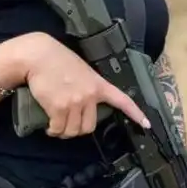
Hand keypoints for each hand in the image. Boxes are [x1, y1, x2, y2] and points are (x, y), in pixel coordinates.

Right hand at [14, 32, 151, 137]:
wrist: (39, 56)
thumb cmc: (58, 61)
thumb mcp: (83, 71)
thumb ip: (89, 87)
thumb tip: (86, 104)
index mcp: (99, 84)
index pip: (122, 100)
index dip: (135, 114)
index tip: (147, 124)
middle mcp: (90, 95)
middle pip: (90, 126)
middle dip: (78, 128)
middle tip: (69, 122)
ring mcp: (75, 102)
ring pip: (73, 131)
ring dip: (64, 131)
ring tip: (58, 124)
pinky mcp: (58, 108)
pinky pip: (58, 129)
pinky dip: (53, 130)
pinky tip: (50, 126)